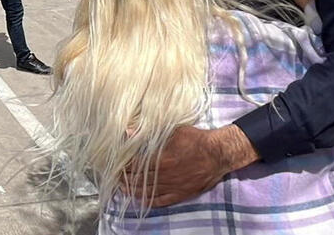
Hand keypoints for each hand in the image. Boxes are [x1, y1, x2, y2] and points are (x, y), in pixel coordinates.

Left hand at [121, 125, 256, 206]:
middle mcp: (165, 176)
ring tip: (124, 189)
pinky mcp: (181, 194)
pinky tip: (141, 199)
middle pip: (138, 180)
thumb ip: (150, 133)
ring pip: (147, 193)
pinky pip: (162, 201)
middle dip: (125, 179)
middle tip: (116, 177)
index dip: (124, 166)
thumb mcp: (173, 131)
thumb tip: (129, 131)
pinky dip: (150, 201)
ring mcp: (173, 187)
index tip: (116, 164)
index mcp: (161, 160)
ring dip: (133, 191)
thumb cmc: (196, 139)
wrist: (217, 154)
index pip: (135, 166)